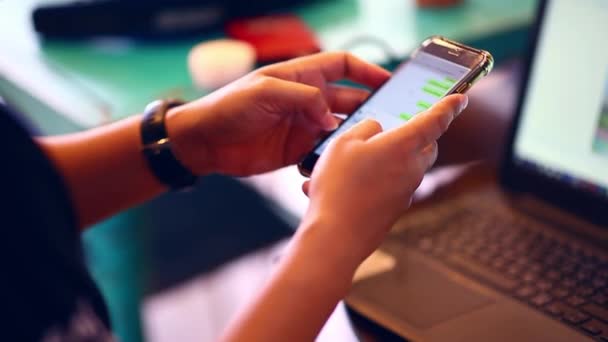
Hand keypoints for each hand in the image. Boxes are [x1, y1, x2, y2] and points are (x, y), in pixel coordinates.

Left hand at [166, 52, 390, 175]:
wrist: (204, 142)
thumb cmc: (228, 107)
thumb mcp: (265, 90)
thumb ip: (302, 97)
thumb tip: (330, 117)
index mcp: (301, 77)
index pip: (343, 66)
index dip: (367, 71)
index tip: (390, 82)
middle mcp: (307, 100)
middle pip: (348, 100)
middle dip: (370, 107)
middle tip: (391, 119)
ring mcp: (303, 126)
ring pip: (340, 128)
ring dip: (356, 135)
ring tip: (373, 144)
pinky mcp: (297, 150)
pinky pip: (324, 153)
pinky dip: (335, 157)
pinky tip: (343, 163)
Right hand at [294, 94, 467, 278]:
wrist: (336, 236)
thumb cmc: (339, 186)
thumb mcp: (343, 143)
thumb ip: (364, 129)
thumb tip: (376, 129)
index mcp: (403, 145)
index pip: (435, 120)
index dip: (449, 106)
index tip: (461, 98)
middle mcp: (412, 169)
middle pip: (425, 147)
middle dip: (417, 137)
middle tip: (396, 132)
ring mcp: (405, 193)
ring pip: (407, 168)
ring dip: (390, 161)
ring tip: (353, 164)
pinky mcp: (394, 211)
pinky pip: (391, 188)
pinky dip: (377, 182)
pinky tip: (348, 187)